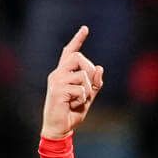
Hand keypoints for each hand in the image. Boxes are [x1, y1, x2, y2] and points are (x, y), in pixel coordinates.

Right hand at [41, 26, 104, 140]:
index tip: (85, 28)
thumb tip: (100, 67)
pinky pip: (80, 89)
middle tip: (90, 86)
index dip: (78, 40)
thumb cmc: (71, 112)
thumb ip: (95, 83)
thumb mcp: (87, 97)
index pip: (69, 52)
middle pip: (78, 57)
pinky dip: (82, 99)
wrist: (58, 128)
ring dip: (87, 89)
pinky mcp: (57, 90)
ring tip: (79, 99)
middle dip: (89, 69)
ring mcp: (56, 81)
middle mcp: (58, 73)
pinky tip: (73, 105)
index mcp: (63, 73)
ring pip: (81, 74)